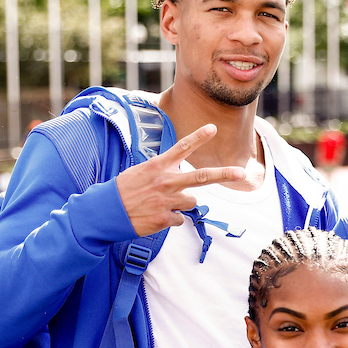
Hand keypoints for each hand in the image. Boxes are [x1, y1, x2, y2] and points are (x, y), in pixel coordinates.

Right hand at [115, 124, 245, 235]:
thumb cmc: (123, 191)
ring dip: (183, 203)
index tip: (213, 128)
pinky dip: (171, 218)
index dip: (198, 137)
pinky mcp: (164, 219)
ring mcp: (166, 201)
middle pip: (201, 177)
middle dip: (224, 174)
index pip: (181, 148)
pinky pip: (179, 219)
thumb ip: (163, 173)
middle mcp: (165, 182)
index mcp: (158, 167)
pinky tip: (156, 216)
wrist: (105, 212)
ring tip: (162, 203)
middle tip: (242, 173)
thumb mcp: (140, 172)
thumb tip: (182, 182)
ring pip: (192, 201)